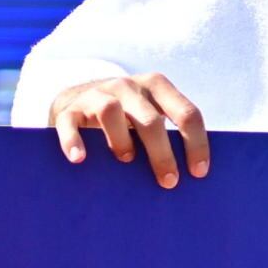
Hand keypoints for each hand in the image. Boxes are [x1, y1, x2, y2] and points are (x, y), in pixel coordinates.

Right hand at [47, 69, 210, 187]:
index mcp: (157, 87)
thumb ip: (168, 135)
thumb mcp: (149, 116)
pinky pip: (70, 123)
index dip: (197, 143)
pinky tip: (79, 158)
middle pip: (150, 119)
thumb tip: (193, 178)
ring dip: (121, 139)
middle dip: (162, 153)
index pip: (186, 114)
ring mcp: (97, 95)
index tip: (198, 173)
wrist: (76, 101)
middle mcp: (128, 86)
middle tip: (168, 181)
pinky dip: (74, 141)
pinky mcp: (69, 109)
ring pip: (110, 111)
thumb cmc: (126, 119)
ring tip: (127, 160)